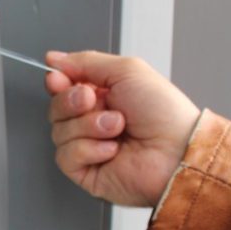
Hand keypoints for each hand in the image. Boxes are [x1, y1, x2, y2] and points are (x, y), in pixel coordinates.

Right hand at [45, 50, 199, 206]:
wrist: (176, 150)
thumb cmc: (164, 113)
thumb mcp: (127, 70)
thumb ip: (86, 61)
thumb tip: (54, 59)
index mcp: (101, 96)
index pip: (62, 87)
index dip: (57, 82)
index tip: (59, 79)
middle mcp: (91, 120)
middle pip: (56, 109)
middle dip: (72, 102)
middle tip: (94, 102)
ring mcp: (86, 146)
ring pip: (58, 132)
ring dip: (89, 127)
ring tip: (117, 128)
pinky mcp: (83, 170)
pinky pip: (65, 156)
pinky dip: (89, 149)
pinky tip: (112, 150)